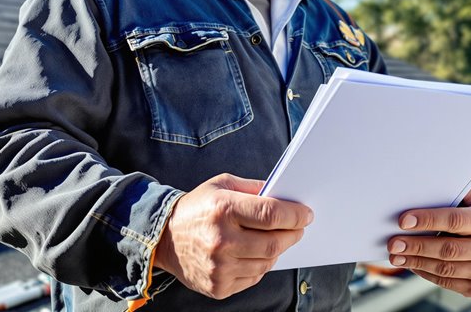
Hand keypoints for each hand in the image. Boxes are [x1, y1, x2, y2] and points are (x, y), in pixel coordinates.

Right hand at [154, 173, 311, 299]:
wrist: (164, 238)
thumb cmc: (197, 208)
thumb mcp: (221, 185)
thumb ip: (254, 188)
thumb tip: (286, 195)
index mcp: (223, 209)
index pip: (271, 214)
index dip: (295, 215)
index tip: (306, 214)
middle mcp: (221, 240)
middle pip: (274, 242)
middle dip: (293, 234)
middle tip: (298, 227)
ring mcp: (219, 267)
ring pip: (267, 262)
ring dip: (277, 250)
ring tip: (275, 239)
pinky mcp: (218, 286)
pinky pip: (254, 277)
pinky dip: (260, 265)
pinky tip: (255, 253)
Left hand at [387, 188, 470, 297]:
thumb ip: (459, 195)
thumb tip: (424, 190)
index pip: (455, 220)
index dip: (428, 220)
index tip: (403, 220)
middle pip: (447, 248)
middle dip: (415, 245)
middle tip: (393, 242)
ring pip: (444, 268)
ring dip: (415, 261)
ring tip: (395, 255)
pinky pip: (445, 282)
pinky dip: (425, 272)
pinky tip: (412, 263)